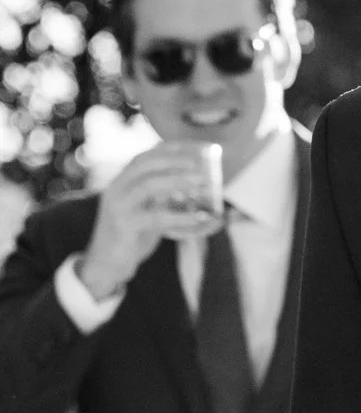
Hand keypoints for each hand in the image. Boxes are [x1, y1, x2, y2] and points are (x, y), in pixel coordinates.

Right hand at [80, 145, 220, 298]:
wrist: (105, 264)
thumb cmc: (131, 237)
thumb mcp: (147, 212)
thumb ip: (162, 200)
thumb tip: (195, 191)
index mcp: (120, 185)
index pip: (141, 159)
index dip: (164, 151)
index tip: (188, 147)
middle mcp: (115, 191)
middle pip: (143, 166)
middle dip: (173, 161)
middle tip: (199, 165)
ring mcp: (118, 208)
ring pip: (148, 186)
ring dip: (178, 181)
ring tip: (203, 184)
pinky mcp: (123, 227)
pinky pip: (156, 217)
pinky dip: (182, 216)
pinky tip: (201, 217)